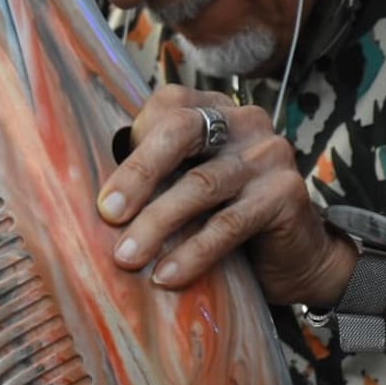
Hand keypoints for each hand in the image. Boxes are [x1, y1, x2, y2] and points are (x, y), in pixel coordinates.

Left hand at [96, 84, 354, 305]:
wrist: (295, 257)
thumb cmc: (224, 217)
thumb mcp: (183, 187)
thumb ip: (152, 177)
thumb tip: (90, 200)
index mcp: (213, 108)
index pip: (164, 109)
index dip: (132, 146)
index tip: (104, 193)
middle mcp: (244, 121)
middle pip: (180, 133)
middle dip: (137, 175)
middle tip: (106, 215)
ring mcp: (269, 154)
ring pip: (200, 185)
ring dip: (156, 224)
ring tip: (127, 257)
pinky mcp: (286, 193)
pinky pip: (228, 224)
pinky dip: (192, 252)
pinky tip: (166, 276)